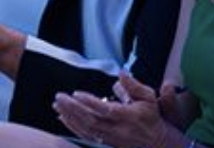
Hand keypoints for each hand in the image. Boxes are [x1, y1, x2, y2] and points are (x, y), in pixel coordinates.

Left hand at [53, 73, 173, 147]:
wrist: (156, 143)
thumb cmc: (151, 116)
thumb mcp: (148, 97)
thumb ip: (133, 85)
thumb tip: (121, 73)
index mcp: (128, 116)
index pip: (105, 110)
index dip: (90, 102)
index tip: (76, 93)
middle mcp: (117, 129)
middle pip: (91, 120)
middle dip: (73, 109)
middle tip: (60, 97)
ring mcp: (110, 138)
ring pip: (86, 129)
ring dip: (69, 117)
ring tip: (57, 105)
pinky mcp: (105, 142)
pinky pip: (86, 136)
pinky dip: (72, 127)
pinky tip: (63, 118)